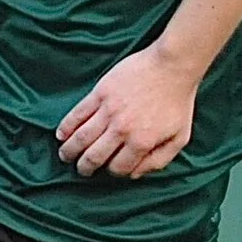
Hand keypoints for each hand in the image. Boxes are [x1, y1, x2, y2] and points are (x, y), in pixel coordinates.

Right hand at [58, 44, 198, 177]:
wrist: (172, 66)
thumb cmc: (179, 102)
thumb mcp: (179, 137)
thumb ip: (159, 160)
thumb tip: (135, 175)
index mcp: (141, 142)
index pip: (118, 167)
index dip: (113, 171)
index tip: (109, 168)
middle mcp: (122, 129)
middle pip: (94, 156)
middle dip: (85, 167)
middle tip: (81, 169)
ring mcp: (109, 110)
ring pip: (81, 138)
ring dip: (70, 150)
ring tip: (65, 156)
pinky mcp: (100, 93)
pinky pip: (77, 114)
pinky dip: (66, 127)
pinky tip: (61, 134)